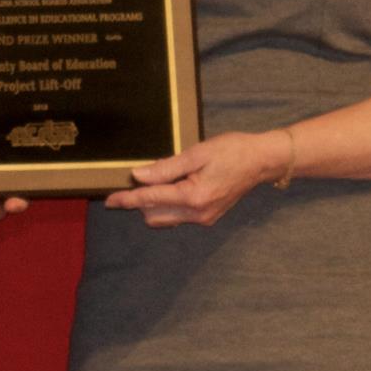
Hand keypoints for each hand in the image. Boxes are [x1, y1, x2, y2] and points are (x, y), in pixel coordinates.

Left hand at [105, 130, 288, 227]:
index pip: (150, 199)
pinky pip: (177, 217)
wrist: (261, 161)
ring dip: (152, 205)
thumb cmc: (232, 151)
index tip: (109, 200)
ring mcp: (203, 219)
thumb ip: (166, 168)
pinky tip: (170, 189)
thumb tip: (138, 176)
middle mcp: (197, 214)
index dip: (127, 199)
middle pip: (153, 215)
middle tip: (133, 183)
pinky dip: (167, 206)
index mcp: (193, 196)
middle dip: (139, 202)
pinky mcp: (208, 218)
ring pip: (164, 219)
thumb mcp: (197, 153)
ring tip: (154, 183)